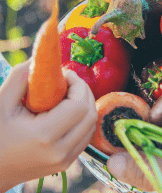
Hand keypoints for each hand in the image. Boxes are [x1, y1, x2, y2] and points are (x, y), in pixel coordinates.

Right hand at [0, 61, 97, 191]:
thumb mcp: (1, 104)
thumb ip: (19, 78)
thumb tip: (38, 59)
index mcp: (44, 136)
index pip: (79, 105)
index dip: (77, 85)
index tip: (65, 74)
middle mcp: (59, 152)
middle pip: (90, 115)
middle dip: (84, 92)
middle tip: (69, 81)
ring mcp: (65, 161)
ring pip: (91, 126)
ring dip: (85, 105)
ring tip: (68, 94)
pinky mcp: (67, 164)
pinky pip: (86, 136)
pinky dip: (82, 120)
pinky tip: (68, 110)